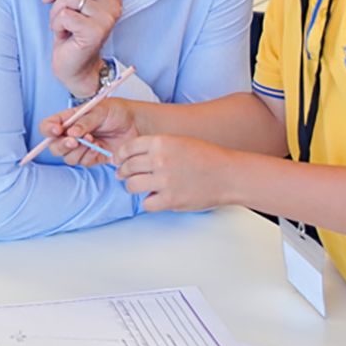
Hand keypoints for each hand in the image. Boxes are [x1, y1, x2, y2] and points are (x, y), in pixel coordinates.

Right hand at [39, 97, 139, 165]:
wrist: (136, 123)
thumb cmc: (117, 111)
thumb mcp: (100, 110)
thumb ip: (84, 121)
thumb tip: (71, 132)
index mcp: (68, 119)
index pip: (48, 126)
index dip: (48, 130)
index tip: (57, 130)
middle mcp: (71, 135)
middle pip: (54, 146)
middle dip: (62, 145)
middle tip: (74, 141)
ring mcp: (81, 147)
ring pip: (67, 157)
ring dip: (78, 150)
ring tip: (92, 140)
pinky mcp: (92, 157)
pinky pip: (83, 162)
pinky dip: (89, 156)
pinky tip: (98, 147)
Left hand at [42, 0, 121, 98]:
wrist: (76, 68)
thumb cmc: (73, 35)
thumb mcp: (77, 5)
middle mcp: (114, 4)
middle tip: (50, 5)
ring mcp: (107, 18)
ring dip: (56, 13)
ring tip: (62, 26)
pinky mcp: (95, 31)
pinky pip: (64, 15)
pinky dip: (56, 25)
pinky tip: (64, 36)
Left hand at [115, 135, 234, 211]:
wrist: (228, 175)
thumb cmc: (207, 158)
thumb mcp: (179, 142)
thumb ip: (156, 148)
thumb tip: (133, 157)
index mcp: (161, 142)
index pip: (128, 148)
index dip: (119, 155)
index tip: (117, 160)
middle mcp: (160, 160)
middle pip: (127, 167)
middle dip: (122, 172)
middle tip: (123, 175)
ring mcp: (164, 180)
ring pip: (131, 186)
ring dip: (132, 187)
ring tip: (138, 187)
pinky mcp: (170, 199)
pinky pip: (146, 203)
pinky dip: (149, 202)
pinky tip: (155, 198)